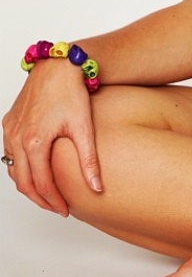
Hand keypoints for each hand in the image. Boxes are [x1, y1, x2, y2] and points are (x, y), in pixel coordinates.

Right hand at [2, 62, 102, 214]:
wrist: (57, 66)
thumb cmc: (71, 92)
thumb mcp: (84, 128)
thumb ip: (89, 161)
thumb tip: (97, 188)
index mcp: (34, 142)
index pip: (42, 183)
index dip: (54, 201)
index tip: (66, 210)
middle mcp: (17, 138)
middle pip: (23, 182)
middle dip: (40, 199)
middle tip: (57, 208)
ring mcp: (10, 130)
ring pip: (13, 169)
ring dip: (28, 185)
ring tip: (48, 194)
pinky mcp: (9, 123)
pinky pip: (9, 154)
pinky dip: (20, 168)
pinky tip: (37, 172)